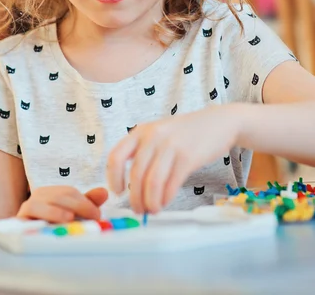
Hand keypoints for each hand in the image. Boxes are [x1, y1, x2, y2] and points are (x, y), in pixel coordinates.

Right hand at [17, 186, 107, 223]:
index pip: (69, 192)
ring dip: (54, 211)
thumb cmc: (52, 225)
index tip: (97, 214)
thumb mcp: (72, 213)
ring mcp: (27, 209)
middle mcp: (38, 197)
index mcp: (51, 192)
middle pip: (56, 197)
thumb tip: (104, 192)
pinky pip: (24, 220)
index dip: (84, 201)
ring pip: (39, 205)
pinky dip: (35, 222)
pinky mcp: (18, 222)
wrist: (26, 239)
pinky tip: (47, 227)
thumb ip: (87, 202)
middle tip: (91, 217)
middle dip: (75, 205)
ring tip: (69, 219)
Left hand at [107, 105, 239, 213]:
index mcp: (141, 131)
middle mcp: (153, 136)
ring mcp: (171, 146)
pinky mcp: (188, 157)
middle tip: (138, 209)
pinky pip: (171, 184)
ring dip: (150, 201)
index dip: (113, 177)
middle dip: (135, 197)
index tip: (118, 192)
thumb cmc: (186, 132)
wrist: (218, 122)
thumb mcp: (159, 133)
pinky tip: (165, 202)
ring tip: (152, 209)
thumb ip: (144, 151)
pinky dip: (165, 198)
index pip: (116, 155)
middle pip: (135, 174)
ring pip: (152, 182)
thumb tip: (131, 183)